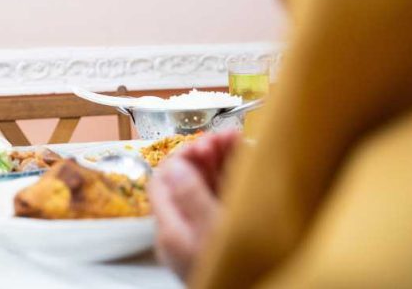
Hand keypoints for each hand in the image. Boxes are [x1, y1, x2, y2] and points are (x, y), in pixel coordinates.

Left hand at [149, 130, 240, 279]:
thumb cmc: (238, 275)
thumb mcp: (214, 235)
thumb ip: (192, 198)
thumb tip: (175, 166)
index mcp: (171, 231)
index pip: (163, 179)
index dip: (183, 154)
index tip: (207, 141)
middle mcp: (184, 231)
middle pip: (185, 178)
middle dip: (206, 153)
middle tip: (227, 137)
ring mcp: (205, 233)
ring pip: (207, 186)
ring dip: (222, 161)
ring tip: (238, 142)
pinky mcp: (225, 235)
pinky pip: (225, 198)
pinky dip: (235, 178)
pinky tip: (248, 163)